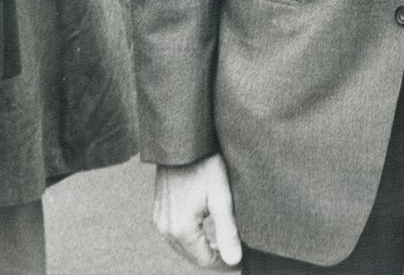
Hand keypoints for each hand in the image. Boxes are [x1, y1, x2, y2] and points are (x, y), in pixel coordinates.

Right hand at [153, 154, 242, 268]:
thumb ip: (228, 232)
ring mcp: (160, 219)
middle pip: (192, 256)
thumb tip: (235, 262)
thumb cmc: (205, 165)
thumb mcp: (222, 198)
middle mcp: (165, 228)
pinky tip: (207, 230)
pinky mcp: (159, 209)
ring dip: (202, 248)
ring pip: (183, 246)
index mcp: (181, 229)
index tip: (243, 261)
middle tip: (237, 254)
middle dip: (214, 258)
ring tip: (225, 243)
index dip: (225, 264)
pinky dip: (191, 237)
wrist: (183, 142)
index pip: (205, 261)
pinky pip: (175, 233)